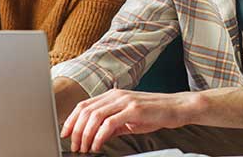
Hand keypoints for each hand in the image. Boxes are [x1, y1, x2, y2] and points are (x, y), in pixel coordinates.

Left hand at [60, 89, 198, 152]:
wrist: (177, 107)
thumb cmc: (154, 113)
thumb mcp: (129, 118)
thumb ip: (112, 124)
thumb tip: (97, 135)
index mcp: (112, 95)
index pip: (84, 105)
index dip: (71, 119)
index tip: (65, 133)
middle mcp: (115, 95)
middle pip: (85, 110)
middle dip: (76, 130)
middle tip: (75, 146)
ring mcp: (124, 101)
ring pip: (94, 116)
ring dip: (85, 134)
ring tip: (84, 148)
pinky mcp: (133, 110)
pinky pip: (109, 123)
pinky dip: (99, 136)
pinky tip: (97, 145)